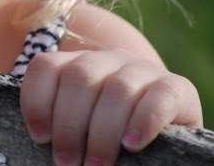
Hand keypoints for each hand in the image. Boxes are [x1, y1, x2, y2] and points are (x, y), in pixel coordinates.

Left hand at [20, 49, 201, 165]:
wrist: (166, 140)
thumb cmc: (109, 138)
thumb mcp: (81, 125)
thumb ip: (60, 123)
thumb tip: (41, 141)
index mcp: (78, 63)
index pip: (46, 66)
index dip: (36, 101)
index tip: (40, 138)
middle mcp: (109, 58)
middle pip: (79, 78)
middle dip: (69, 125)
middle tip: (66, 161)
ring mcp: (143, 69)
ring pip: (116, 89)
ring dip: (101, 132)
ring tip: (95, 165)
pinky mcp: (177, 87)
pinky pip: (158, 97)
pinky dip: (143, 122)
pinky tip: (130, 145)